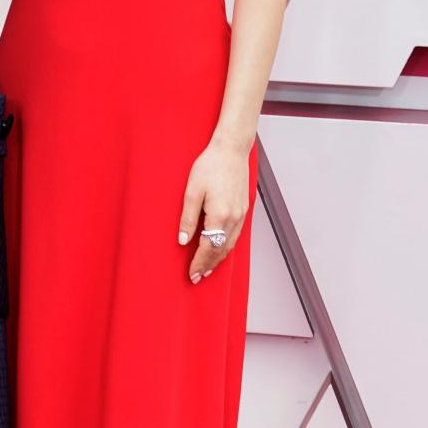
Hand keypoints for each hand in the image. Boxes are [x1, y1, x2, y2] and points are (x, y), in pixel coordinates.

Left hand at [178, 139, 249, 284]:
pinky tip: (221, 248)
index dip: (199, 263)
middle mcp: (234, 218)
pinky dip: (228, 246)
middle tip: (197, 277)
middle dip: (209, 265)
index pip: (208, 247)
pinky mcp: (244, 208)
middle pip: (221, 250)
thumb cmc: (210, 166)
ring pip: (231, 244)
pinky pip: (237, 235)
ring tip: (208, 268)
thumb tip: (183, 241)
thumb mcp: (192, 191)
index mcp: (219, 215)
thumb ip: (188, 218)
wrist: (231, 149)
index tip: (191, 274)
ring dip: (219, 258)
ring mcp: (242, 214)